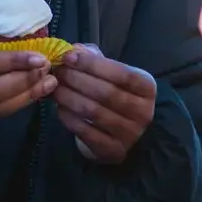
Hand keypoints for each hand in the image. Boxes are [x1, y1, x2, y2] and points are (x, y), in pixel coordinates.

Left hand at [53, 45, 156, 164]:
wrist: (125, 132)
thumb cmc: (116, 95)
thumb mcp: (113, 74)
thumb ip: (95, 59)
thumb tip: (75, 50)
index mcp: (147, 88)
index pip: (122, 73)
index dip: (92, 64)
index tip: (69, 57)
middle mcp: (143, 112)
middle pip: (106, 93)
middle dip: (76, 79)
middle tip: (57, 72)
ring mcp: (129, 134)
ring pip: (93, 112)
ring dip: (68, 97)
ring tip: (54, 88)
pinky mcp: (113, 150)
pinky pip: (85, 131)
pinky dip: (68, 118)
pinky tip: (59, 108)